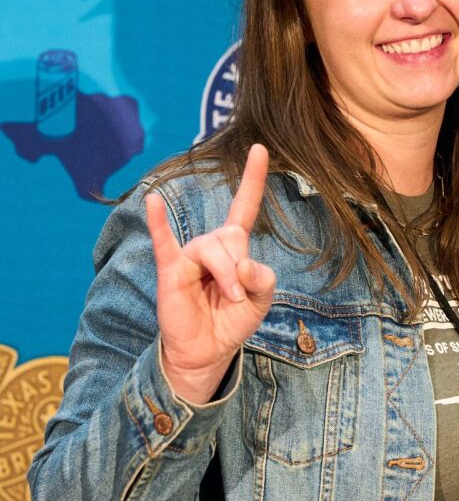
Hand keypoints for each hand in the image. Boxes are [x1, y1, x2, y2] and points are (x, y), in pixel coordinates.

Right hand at [145, 144, 276, 404]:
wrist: (207, 351)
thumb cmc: (232, 320)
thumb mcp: (262, 299)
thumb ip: (263, 278)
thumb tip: (242, 266)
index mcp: (234, 246)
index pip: (245, 205)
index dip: (253, 178)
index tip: (259, 148)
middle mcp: (211, 244)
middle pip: (233, 238)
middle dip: (241, 269)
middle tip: (237, 296)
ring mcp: (189, 255)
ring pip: (214, 248)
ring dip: (227, 277)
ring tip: (227, 298)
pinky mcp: (171, 270)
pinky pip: (164, 243)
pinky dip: (158, 222)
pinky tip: (152, 201)